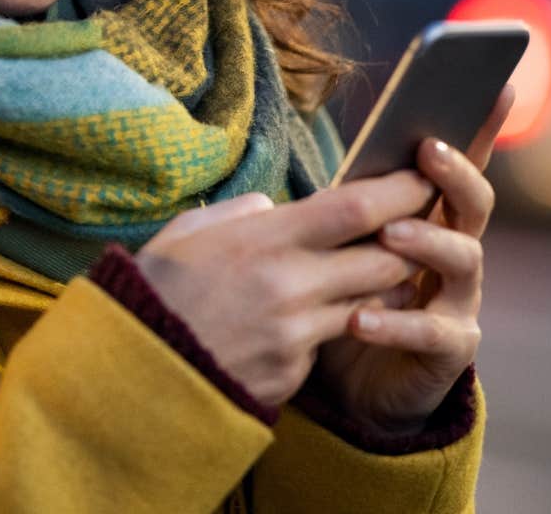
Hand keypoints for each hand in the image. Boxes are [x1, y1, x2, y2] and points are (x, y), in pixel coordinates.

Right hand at [132, 169, 436, 407]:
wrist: (128, 373)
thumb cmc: (152, 293)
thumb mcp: (186, 236)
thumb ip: (236, 215)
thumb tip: (271, 209)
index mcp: (262, 241)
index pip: (356, 208)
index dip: (400, 190)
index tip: (422, 176)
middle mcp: (289, 286)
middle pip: (385, 258)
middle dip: (409, 243)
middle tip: (419, 228)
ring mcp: (295, 334)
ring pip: (370, 303)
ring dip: (380, 287)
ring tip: (377, 271)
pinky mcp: (294, 372)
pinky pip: (330, 341)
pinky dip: (334, 326)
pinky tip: (313, 318)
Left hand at [308, 86, 513, 433]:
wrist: (355, 386)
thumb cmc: (348, 298)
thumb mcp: (341, 246)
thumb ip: (345, 210)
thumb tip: (324, 174)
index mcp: (430, 218)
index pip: (457, 165)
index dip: (480, 125)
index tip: (495, 83)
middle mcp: (454, 252)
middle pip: (473, 203)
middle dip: (455, 174)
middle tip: (428, 151)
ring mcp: (458, 300)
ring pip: (464, 259)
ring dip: (429, 241)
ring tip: (392, 234)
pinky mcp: (450, 349)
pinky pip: (432, 331)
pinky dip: (397, 323)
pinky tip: (360, 318)